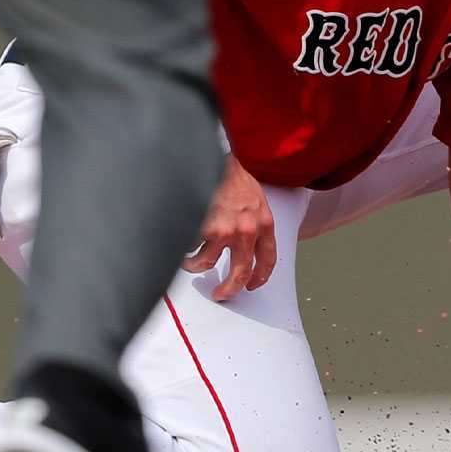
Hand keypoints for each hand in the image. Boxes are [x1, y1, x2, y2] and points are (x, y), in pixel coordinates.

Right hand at [183, 154, 275, 299]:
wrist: (213, 158)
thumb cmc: (232, 177)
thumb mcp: (256, 200)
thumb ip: (255, 224)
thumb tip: (245, 249)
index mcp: (264, 223)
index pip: (267, 259)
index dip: (259, 277)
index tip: (251, 285)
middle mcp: (247, 230)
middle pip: (240, 273)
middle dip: (229, 289)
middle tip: (221, 294)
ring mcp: (224, 230)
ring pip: (206, 263)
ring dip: (195, 266)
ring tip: (190, 261)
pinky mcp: (202, 228)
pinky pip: (190, 247)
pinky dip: (184, 246)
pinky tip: (182, 236)